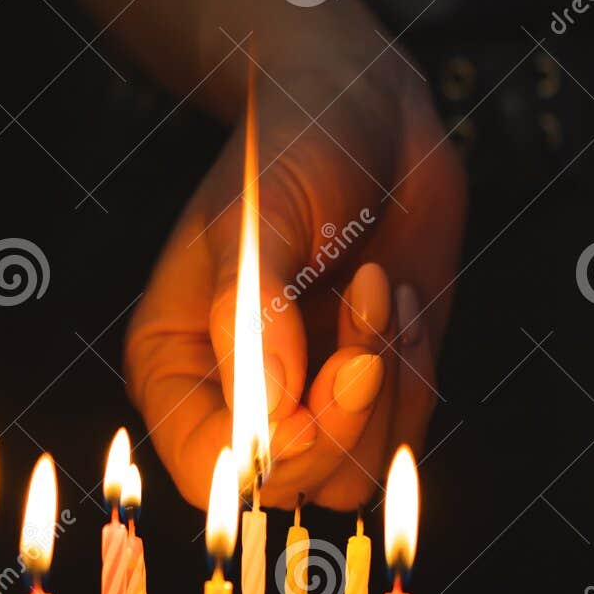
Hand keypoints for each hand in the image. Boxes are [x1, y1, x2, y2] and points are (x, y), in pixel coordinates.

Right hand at [125, 38, 466, 510]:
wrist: (366, 107)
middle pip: (291, 486)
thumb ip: (256, 311)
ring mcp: (308, 405)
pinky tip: (403, 299)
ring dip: (390, 390)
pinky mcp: (373, 396)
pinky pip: (403, 439)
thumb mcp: (259, 210)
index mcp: (176, 369)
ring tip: (384, 288)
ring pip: (353, 475)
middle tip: (370, 300)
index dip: (268, 457)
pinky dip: (417, 378)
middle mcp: (238, 403)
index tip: (315, 403)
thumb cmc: (292, 143)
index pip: (209, 471)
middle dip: (345, 413)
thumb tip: (271, 411)